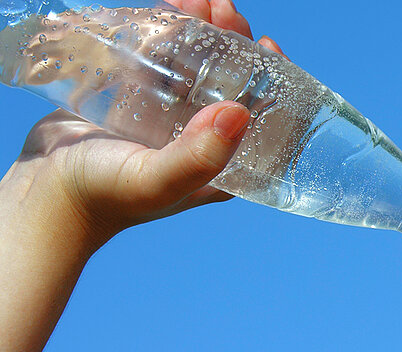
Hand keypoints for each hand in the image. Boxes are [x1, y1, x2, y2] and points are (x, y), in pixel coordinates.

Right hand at [0, 1, 286, 351]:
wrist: (45, 193)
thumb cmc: (106, 196)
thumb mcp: (159, 180)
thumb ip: (199, 155)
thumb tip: (241, 112)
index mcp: (223, 164)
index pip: (262, 116)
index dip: (272, 78)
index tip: (266, 46)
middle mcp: (202, 140)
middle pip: (232, 83)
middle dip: (234, 43)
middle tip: (225, 12)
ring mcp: (170, 119)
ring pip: (197, 67)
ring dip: (202, 32)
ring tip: (201, 3)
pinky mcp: (138, 102)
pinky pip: (161, 62)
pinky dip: (168, 35)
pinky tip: (172, 11)